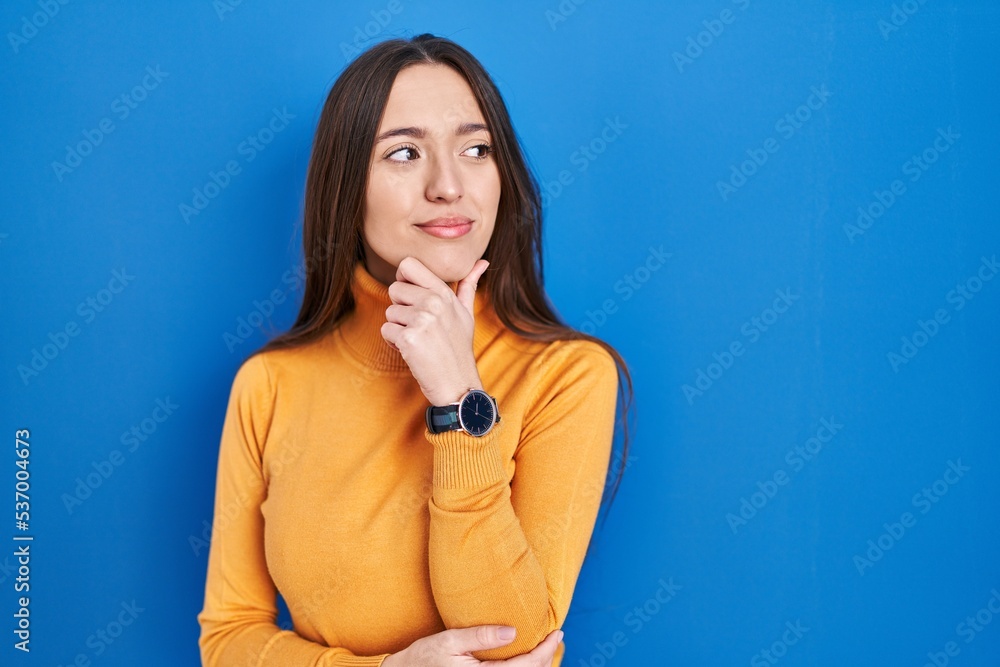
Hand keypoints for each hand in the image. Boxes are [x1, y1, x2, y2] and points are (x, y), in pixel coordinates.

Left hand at [381, 256, 489, 405]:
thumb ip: (468, 285)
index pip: (408, 265)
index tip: (413, 297)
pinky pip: (386, 331)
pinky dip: (394, 343)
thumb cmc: (459, 348)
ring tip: (419, 341)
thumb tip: (482, 262)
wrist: (458, 384)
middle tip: (420, 326)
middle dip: (401, 309)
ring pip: (389, 312)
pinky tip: (413, 351)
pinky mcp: (409, 338)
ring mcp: (421, 319)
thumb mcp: (467, 314)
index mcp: (444, 292)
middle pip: (394, 289)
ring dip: (398, 328)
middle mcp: (433, 302)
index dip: (404, 280)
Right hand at [382, 625, 562, 666]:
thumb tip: (512, 631)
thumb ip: (480, 635)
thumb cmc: (423, 657)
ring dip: (536, 666)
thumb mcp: (450, 640)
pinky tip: (524, 659)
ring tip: (543, 647)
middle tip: (555, 637)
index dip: (547, 650)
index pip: (528, 665)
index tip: (558, 632)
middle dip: (546, 658)